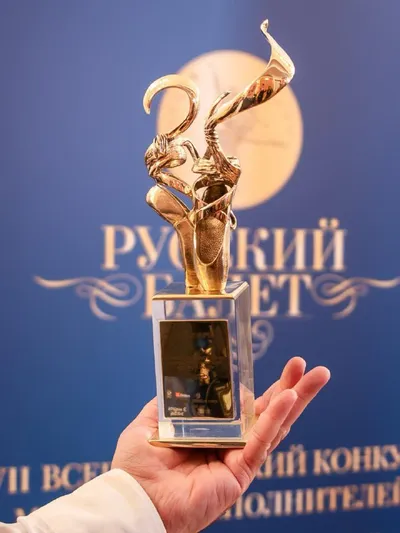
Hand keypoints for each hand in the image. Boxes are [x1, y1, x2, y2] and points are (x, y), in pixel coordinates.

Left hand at [112, 357, 329, 532]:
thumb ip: (171, 400)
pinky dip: (276, 418)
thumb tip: (182, 377)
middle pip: (267, 412)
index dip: (260, 385)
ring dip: (296, 398)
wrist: (135, 497)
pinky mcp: (240, 473)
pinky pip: (262, 441)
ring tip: (316, 375)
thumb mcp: (151, 421)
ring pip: (274, 424)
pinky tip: (291, 398)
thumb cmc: (138, 464)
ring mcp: (237, 458)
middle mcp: (229, 444)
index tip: (268, 365)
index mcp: (211, 431)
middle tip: (308, 366)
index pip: (243, 405)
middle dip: (291, 388)